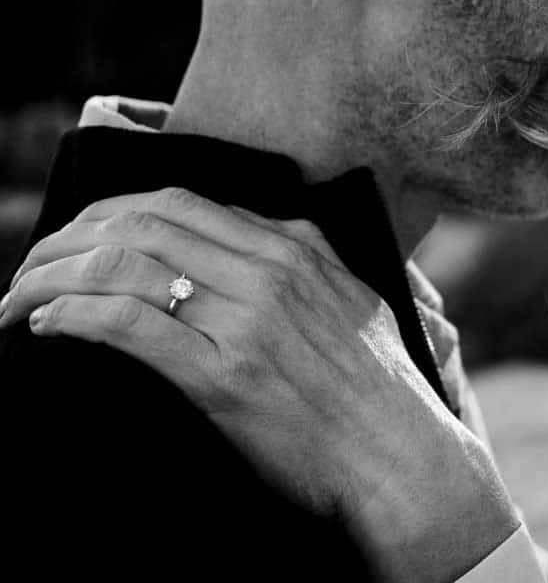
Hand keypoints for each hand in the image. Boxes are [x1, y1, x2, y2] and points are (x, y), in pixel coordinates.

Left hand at [1, 187, 518, 581]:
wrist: (398, 457)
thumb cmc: (378, 389)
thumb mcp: (353, 301)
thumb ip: (305, 264)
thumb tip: (251, 244)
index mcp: (299, 247)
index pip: (181, 202)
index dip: (111, 212)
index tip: (76, 236)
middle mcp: (271, 270)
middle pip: (142, 223)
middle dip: (69, 237)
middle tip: (31, 264)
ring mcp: (247, 320)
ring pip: (125, 265)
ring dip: (53, 276)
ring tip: (18, 297)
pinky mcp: (224, 376)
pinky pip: (129, 325)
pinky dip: (74, 316)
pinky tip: (48, 326)